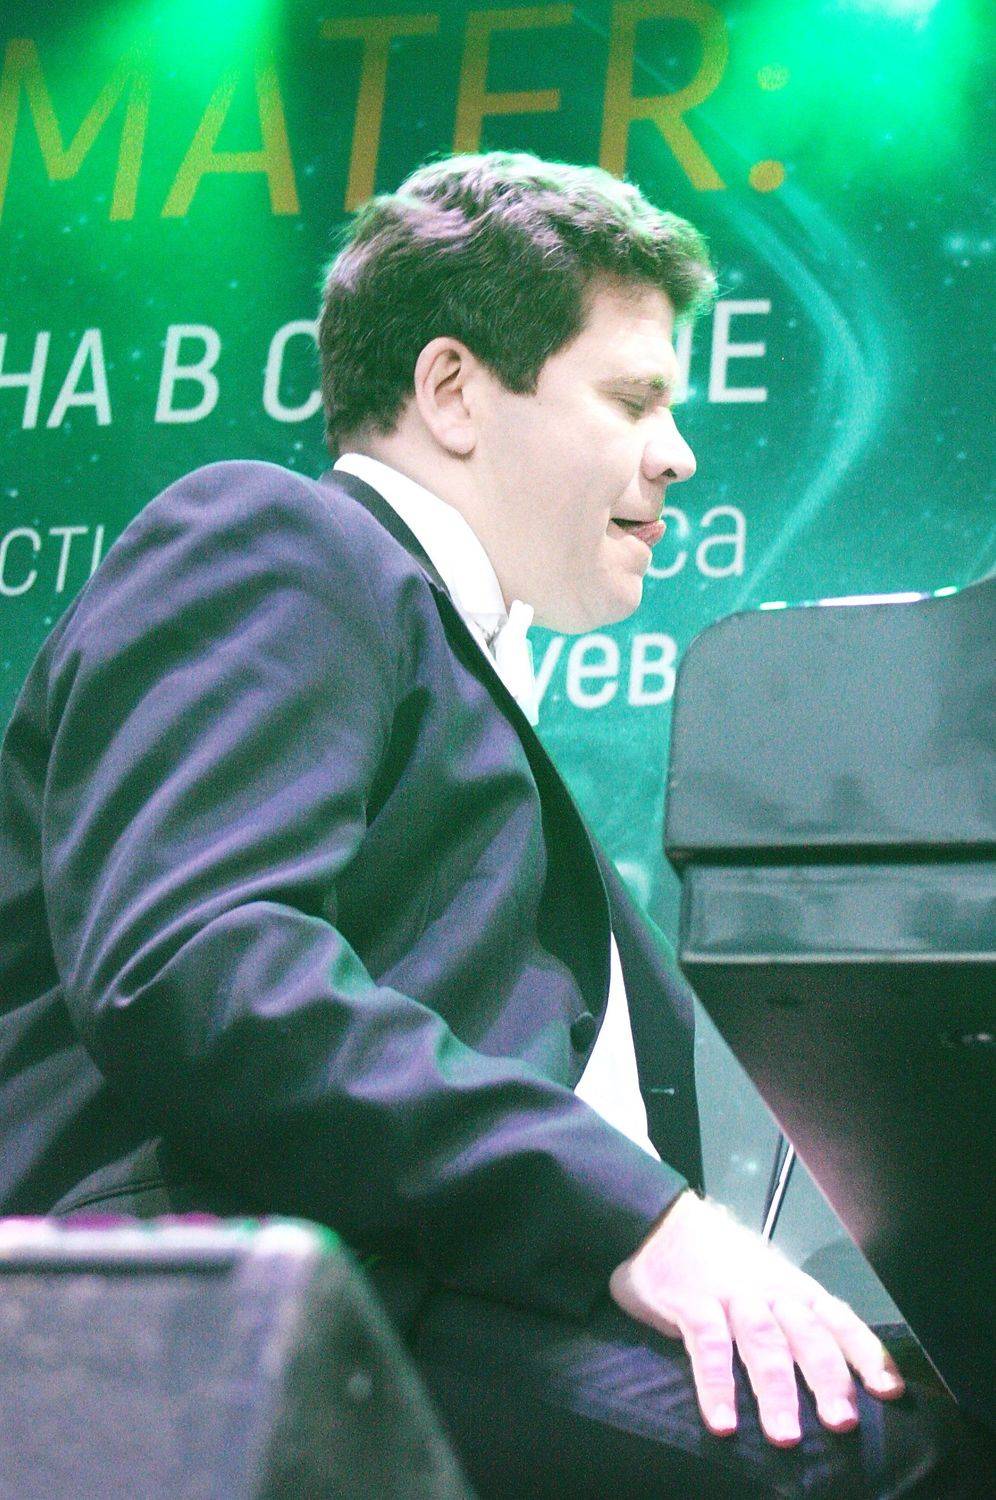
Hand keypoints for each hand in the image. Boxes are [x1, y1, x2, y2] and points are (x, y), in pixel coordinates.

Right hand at [609, 1190, 904, 1446]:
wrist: (662, 1218)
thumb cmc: (720, 1260)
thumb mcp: (764, 1280)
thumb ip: (791, 1320)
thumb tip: (832, 1375)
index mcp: (793, 1288)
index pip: (838, 1319)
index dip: (866, 1354)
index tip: (889, 1391)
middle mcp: (770, 1291)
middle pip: (807, 1334)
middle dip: (827, 1379)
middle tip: (843, 1423)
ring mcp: (731, 1295)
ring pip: (762, 1341)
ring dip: (776, 1389)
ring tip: (785, 1436)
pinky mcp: (691, 1302)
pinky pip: (708, 1345)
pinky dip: (716, 1384)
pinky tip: (723, 1420)